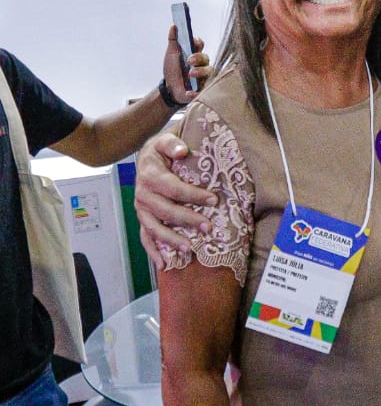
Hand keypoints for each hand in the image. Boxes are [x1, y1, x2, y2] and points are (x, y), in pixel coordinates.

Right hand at [134, 131, 214, 265]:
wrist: (146, 157)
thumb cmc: (161, 151)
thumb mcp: (165, 140)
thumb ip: (172, 143)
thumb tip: (182, 151)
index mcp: (150, 176)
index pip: (173, 188)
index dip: (193, 195)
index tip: (213, 200)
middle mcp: (143, 194)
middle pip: (166, 211)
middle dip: (188, 220)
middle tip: (208, 228)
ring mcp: (142, 209)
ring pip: (154, 228)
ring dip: (171, 240)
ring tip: (189, 248)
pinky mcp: (143, 219)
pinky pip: (145, 237)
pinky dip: (153, 252)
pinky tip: (164, 265)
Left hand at [163, 25, 210, 104]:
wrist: (169, 88)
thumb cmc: (173, 70)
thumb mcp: (171, 54)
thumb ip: (173, 40)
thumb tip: (173, 26)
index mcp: (194, 54)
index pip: (200, 45)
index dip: (198, 42)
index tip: (193, 41)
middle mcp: (201, 64)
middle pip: (206, 58)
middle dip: (198, 58)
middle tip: (189, 60)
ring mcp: (203, 77)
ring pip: (209, 72)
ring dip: (200, 72)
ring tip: (190, 74)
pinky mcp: (201, 90)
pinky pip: (203, 90)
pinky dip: (196, 91)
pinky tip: (188, 91)